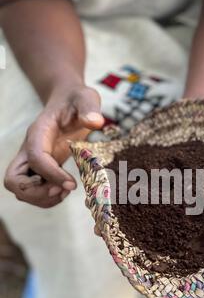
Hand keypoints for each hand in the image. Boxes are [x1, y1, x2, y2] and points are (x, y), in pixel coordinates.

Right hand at [4, 84, 104, 207]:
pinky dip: (47, 199)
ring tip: (66, 191)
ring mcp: (32, 162)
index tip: (73, 184)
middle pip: (14, 180)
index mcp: (38, 133)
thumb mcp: (86, 98)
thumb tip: (95, 122)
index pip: (35, 158)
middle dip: (37, 192)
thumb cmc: (76, 100)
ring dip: (42, 199)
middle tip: (64, 190)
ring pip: (21, 190)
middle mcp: (29, 149)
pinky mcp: (40, 170)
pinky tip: (65, 190)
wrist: (68, 101)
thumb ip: (89, 108)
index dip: (51, 174)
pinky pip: (33, 192)